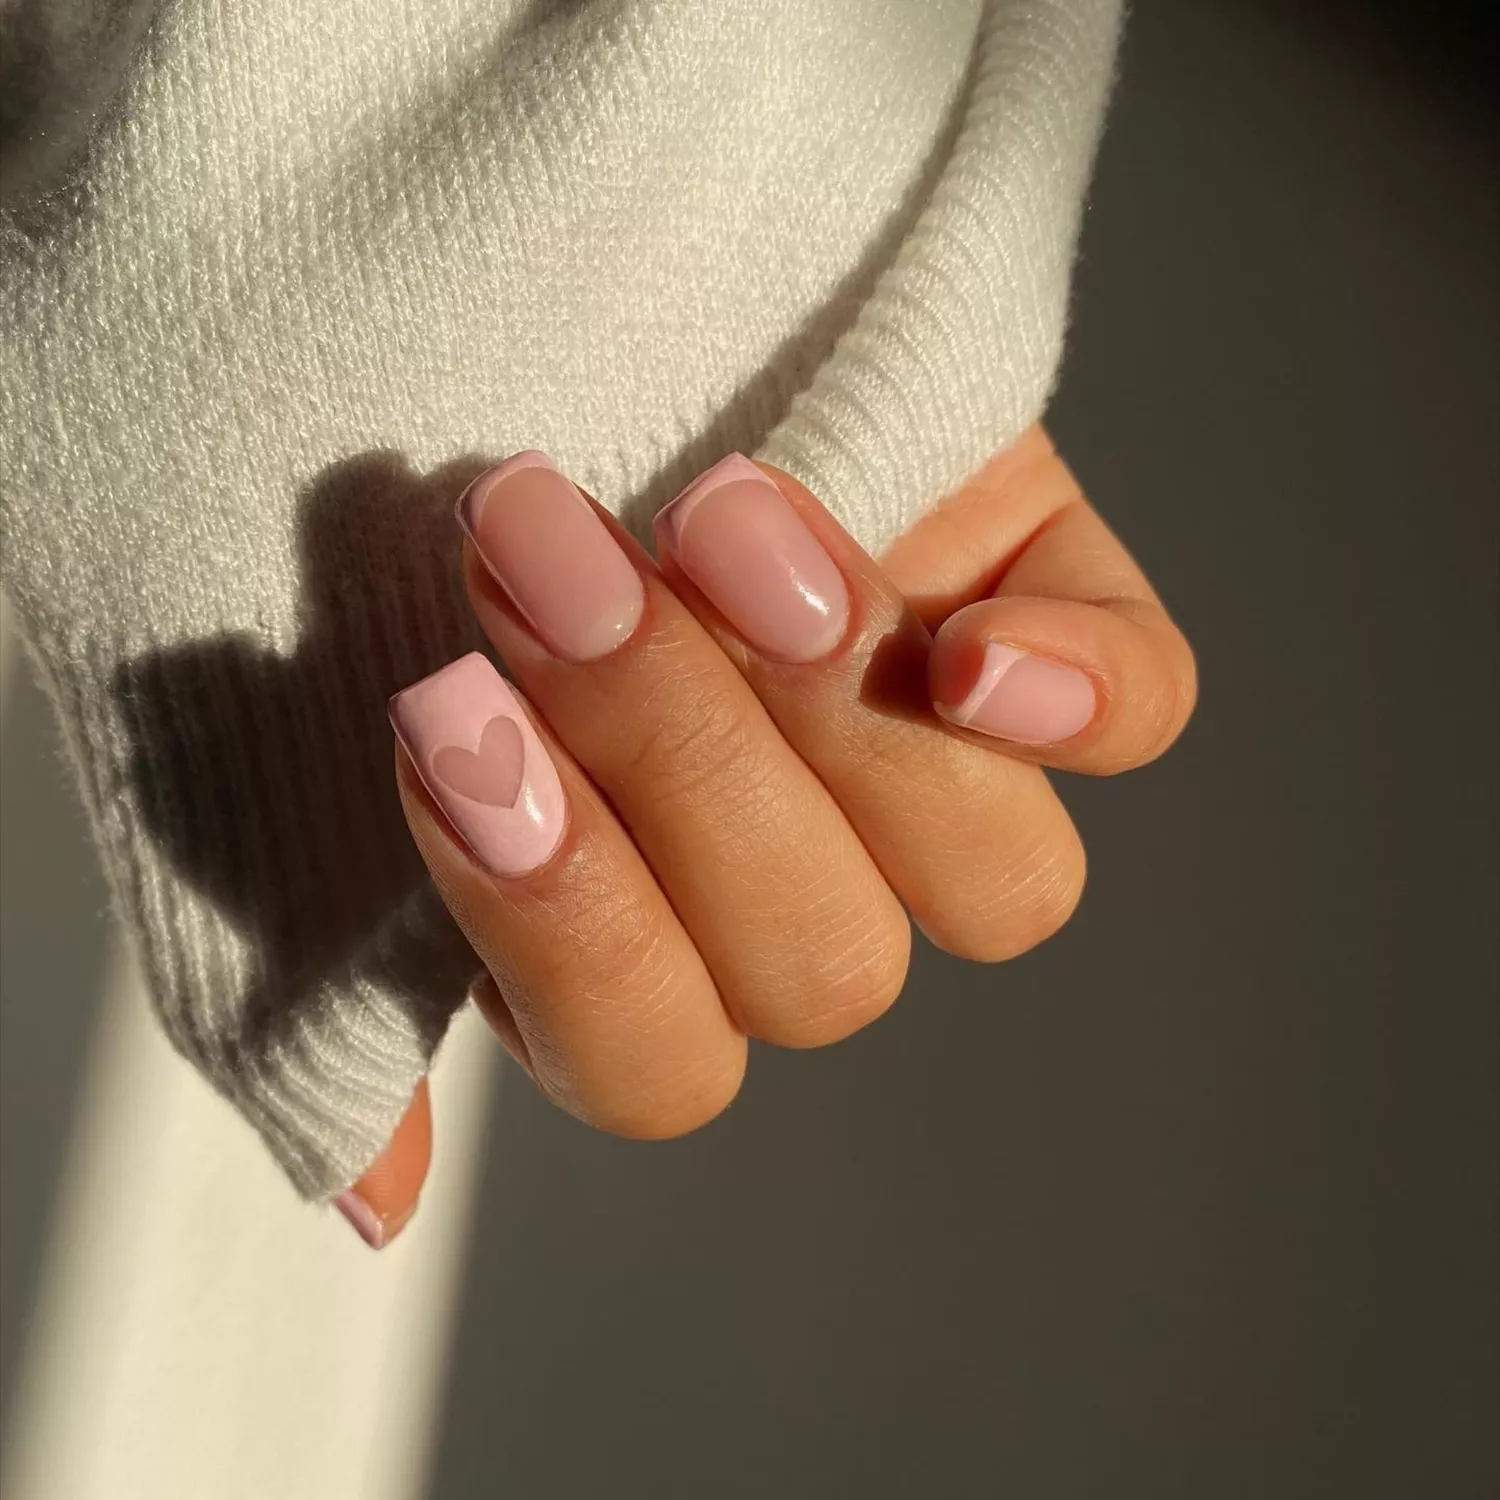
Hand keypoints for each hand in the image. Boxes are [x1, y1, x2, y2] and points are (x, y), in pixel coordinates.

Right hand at [335, 426, 1195, 1246]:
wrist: (501, 283)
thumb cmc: (396, 517)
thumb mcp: (311, 730)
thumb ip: (344, 954)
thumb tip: (379, 1197)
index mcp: (636, 942)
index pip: (656, 1059)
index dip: (570, 925)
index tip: (456, 726)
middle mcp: (802, 880)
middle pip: (824, 970)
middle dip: (675, 761)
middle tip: (541, 561)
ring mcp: (941, 762)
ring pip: (985, 880)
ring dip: (831, 714)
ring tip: (712, 523)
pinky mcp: (1044, 608)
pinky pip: (1141, 710)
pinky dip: (1084, 699)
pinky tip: (983, 657)